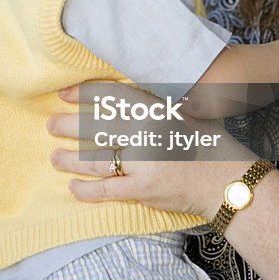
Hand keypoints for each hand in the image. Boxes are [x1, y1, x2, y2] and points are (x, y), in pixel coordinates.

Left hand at [49, 84, 255, 218]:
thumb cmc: (209, 142)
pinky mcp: (142, 189)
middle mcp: (146, 133)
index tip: (65, 94)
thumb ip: (157, 101)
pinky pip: (105, 190)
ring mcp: (143, 163)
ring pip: (95, 159)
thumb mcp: (186, 110)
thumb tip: (128, 89)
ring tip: (54, 157)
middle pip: (96, 127)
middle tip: (51, 125)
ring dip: (70, 159)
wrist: (227, 181)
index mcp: (156, 109)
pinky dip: (85, 189)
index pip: (111, 96)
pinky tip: (73, 186)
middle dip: (68, 126)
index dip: (84, 93)